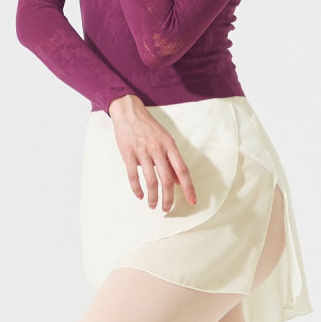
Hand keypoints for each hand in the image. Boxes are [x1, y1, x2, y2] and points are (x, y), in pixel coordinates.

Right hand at [108, 94, 196, 211]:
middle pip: (166, 179)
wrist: (129, 112)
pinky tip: (140, 195)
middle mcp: (158, 149)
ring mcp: (142, 151)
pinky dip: (137, 189)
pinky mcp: (128, 154)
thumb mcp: (165, 139)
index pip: (182, 170)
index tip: (192, 201)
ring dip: (153, 197)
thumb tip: (178, 181)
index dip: (188, 187)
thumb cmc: (149, 126)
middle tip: (167, 209)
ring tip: (153, 205)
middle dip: (168, 198)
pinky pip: (133, 176)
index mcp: (170, 145)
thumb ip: (171, 160)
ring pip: (150, 181)